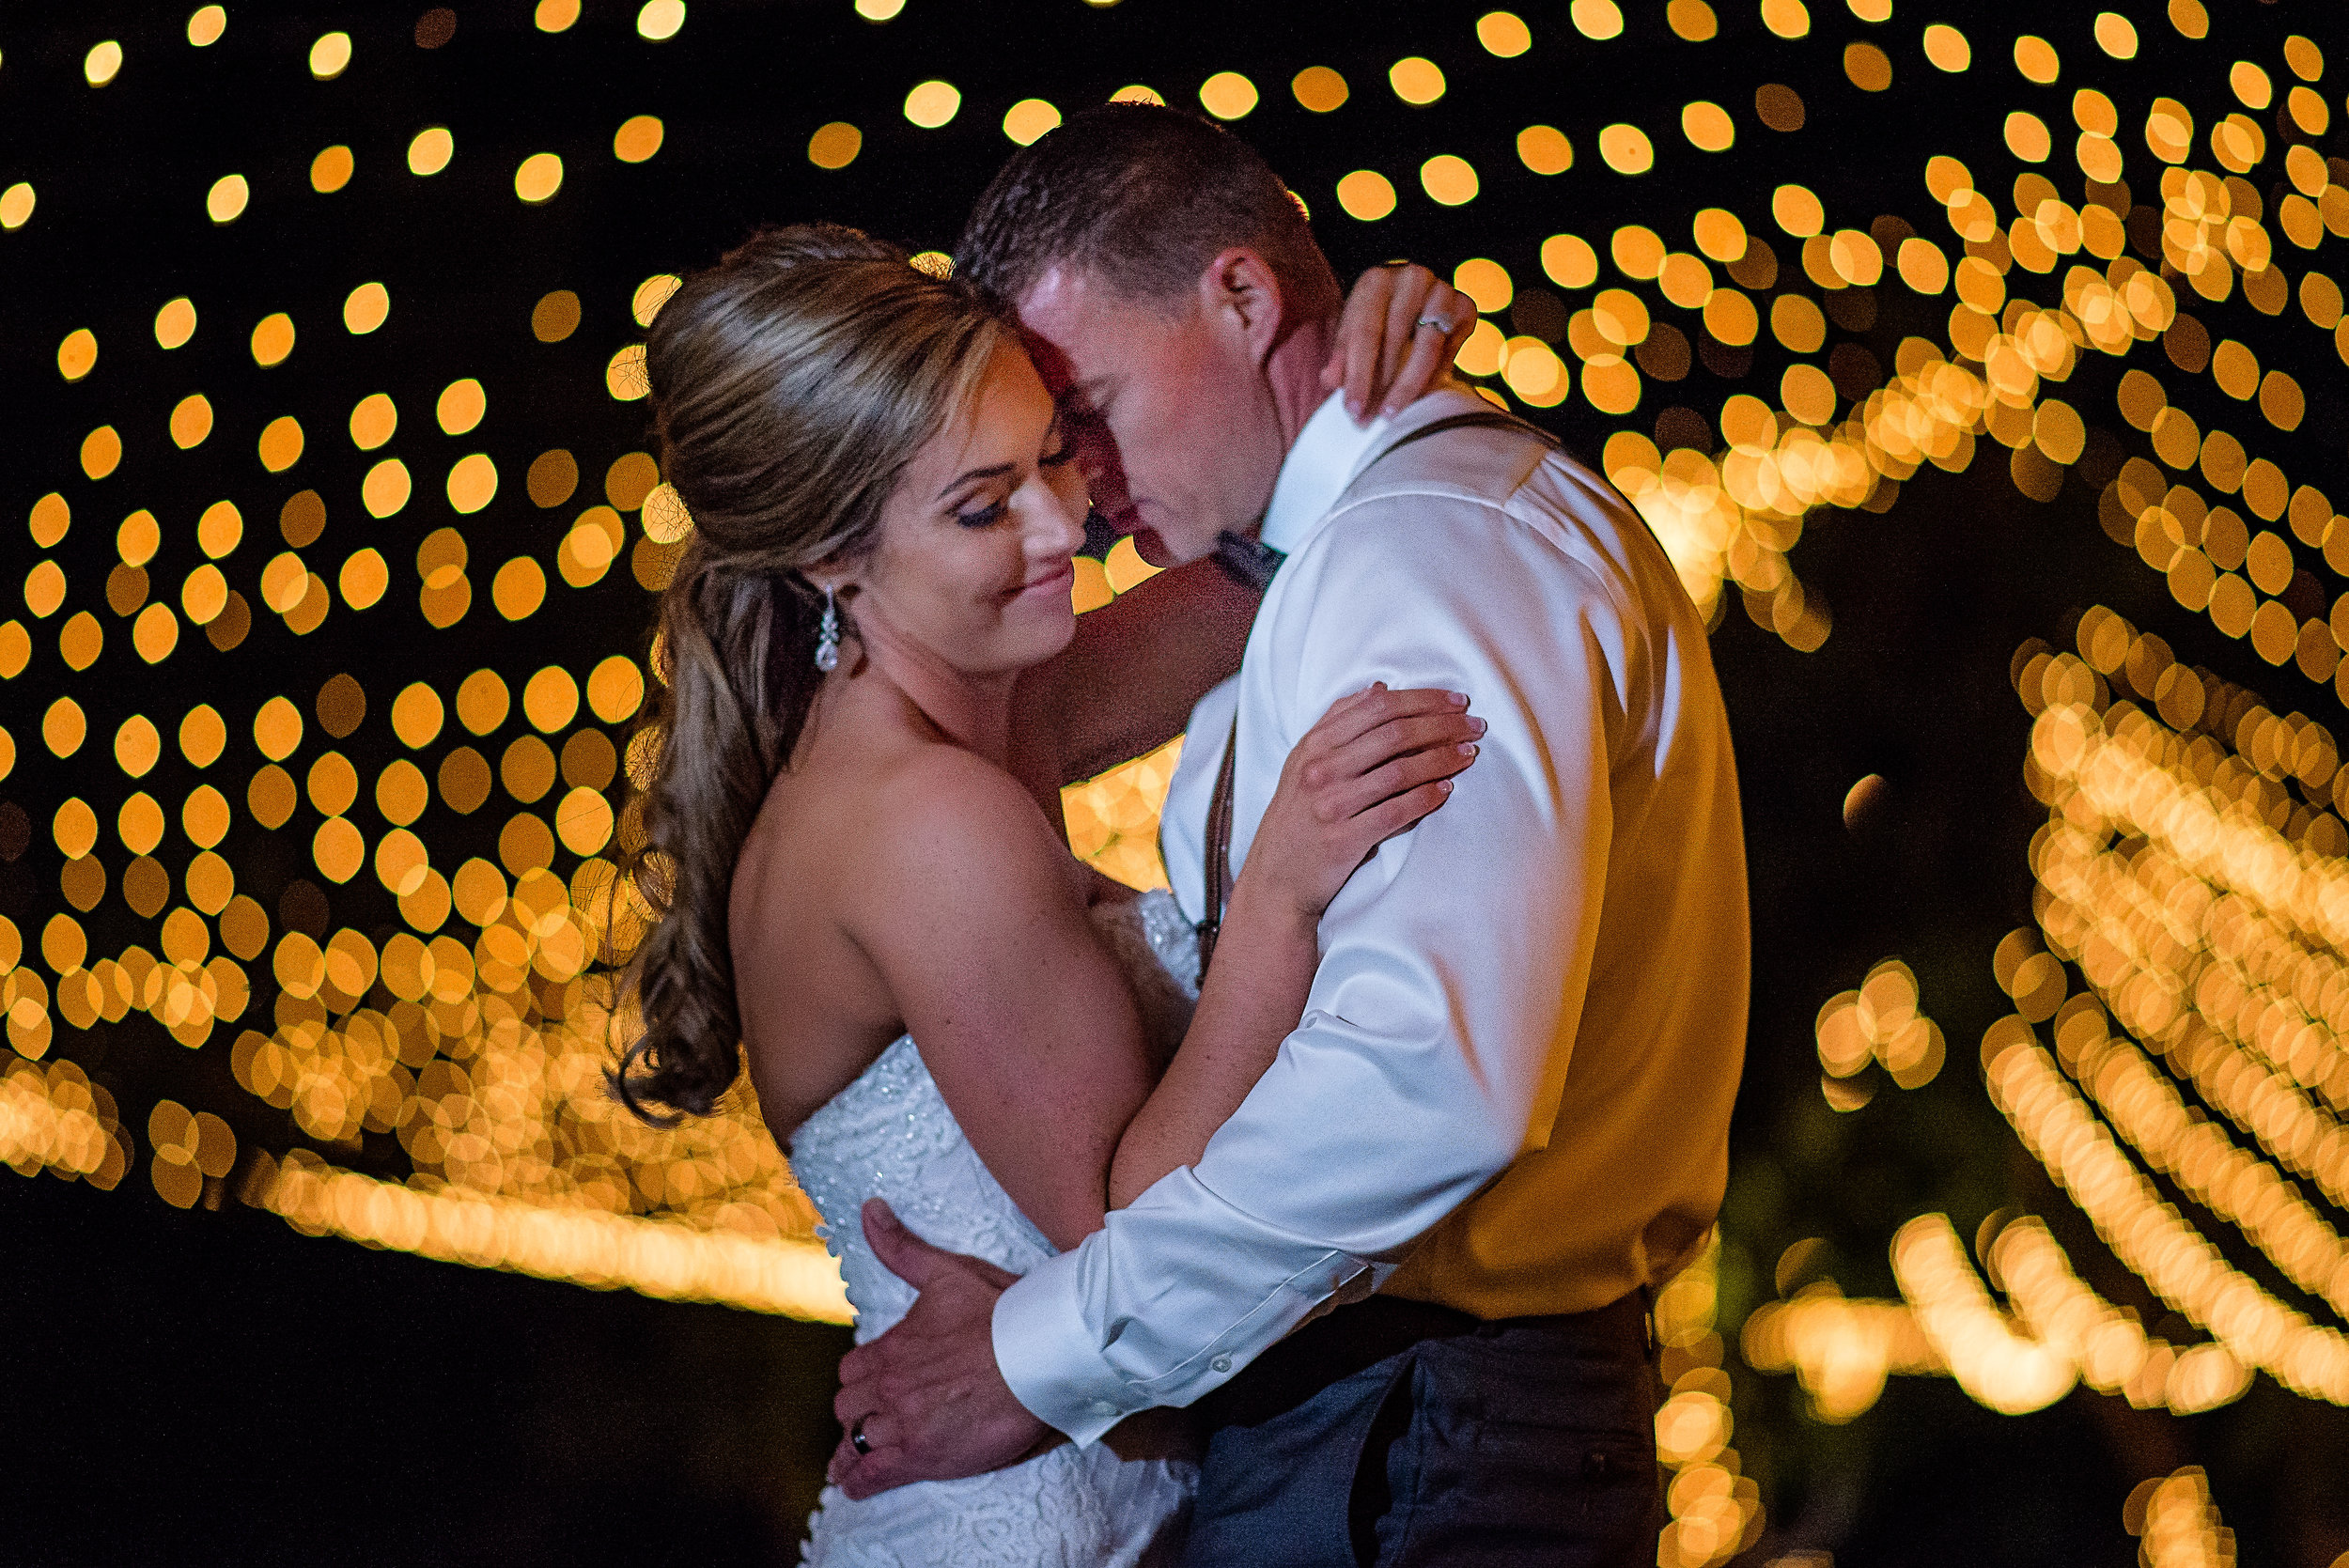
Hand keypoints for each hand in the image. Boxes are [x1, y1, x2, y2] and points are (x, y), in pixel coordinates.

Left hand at [828, 1200, 1053, 1499]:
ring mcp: (900, 1422)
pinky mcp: (920, 1455)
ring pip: (855, 1440)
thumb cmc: (1001, 1311)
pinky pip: (871, 1475)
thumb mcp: (946, 1273)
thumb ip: (902, 1247)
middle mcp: (888, 1384)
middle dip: (859, 1412)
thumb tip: (868, 1208)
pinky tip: (854, 1485)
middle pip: (849, 1406)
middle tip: (873, 1422)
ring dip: (854, 1449)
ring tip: (852, 1459)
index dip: (862, 1378)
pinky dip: (858, 1481)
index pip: (854, 1368)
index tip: (874, 1385)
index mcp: (892, 1345)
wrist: (1038, 1354)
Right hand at [1241, 684, 1481, 924]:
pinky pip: (1396, 812)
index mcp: (1313, 744)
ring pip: (1400, 770)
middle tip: (1475, 725)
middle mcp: (1320, 769)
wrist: (1275, 879)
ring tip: (1469, 754)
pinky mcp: (1343, 839)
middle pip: (1394, 734)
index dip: (1424, 699)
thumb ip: (1338, 723)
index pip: (1377, 707)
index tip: (1457, 701)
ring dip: (1443, 759)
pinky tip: (1447, 790)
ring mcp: (1331, 804)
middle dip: (1443, 724)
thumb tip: (1380, 688)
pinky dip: (1426, 798)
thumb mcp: (1304, 763)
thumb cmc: (1296, 818)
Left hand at [1322, 263, 1478, 422]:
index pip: (1364, 331)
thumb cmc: (1374, 322)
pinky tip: (1418, 399)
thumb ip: (1339, 358)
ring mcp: (1442, 291)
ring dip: (1408, 387)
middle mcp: (1411, 278)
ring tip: (1392, 413)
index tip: (1353, 410)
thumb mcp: (1351, 336)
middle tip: (1370, 420)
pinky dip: (1434, 379)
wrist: (1411, 302)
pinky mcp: (1465, 307)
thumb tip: (1330, 379)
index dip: (1358, 375)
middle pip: (1395, 339)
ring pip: (1427, 347)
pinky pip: (1450, 352)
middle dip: (1381, 386)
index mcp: (1375, 281)